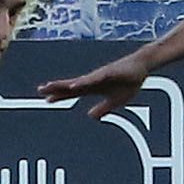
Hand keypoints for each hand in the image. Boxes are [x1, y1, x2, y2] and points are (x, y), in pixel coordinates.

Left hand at [38, 52, 152, 119]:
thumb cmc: (130, 81)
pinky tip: (74, 85)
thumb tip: (90, 116)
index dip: (60, 95)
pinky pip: (93, 79)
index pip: (74, 92)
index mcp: (95, 87)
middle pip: (71, 85)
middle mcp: (93, 80)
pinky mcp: (108, 72)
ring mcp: (100, 76)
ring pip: (78, 81)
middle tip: (40, 91)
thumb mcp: (116, 101)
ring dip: (64, 84)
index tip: (46, 99)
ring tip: (50, 87)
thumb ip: (103, 108)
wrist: (143, 67)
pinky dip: (82, 82)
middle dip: (56, 88)